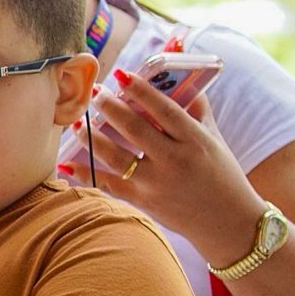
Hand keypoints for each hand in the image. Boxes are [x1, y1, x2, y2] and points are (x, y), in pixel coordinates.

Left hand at [62, 72, 264, 264]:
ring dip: (92, 138)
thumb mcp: (213, 138)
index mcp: (195, 140)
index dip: (141, 91)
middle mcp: (175, 161)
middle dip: (110, 108)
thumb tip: (179, 73)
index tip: (121, 75)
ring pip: (116, 156)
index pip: (165, 110)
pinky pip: (108, 185)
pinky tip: (66, 163)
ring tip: (78, 123)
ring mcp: (156, 183)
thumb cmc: (221, 173)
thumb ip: (195, 107)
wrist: (227, 222)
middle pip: (135, 130)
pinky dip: (85, 174)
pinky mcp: (143, 202)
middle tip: (93, 92)